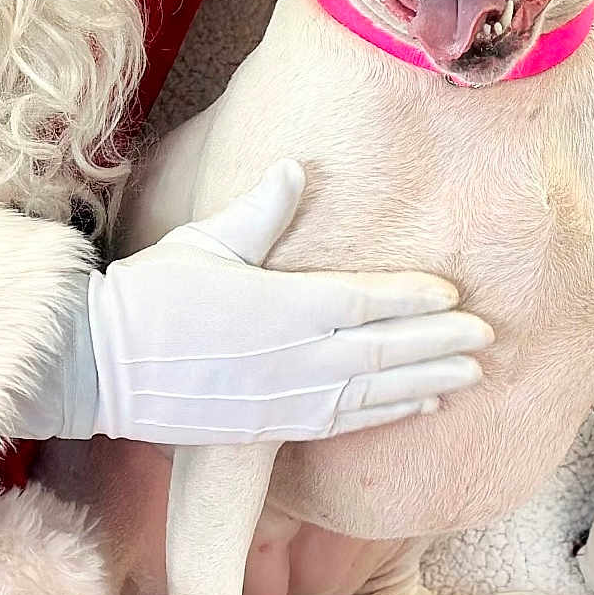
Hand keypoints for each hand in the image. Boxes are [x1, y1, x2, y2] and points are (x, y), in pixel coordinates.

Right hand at [88, 159, 492, 444]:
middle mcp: (296, 356)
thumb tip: (295, 167)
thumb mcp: (204, 239)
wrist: (105, 367)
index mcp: (283, 305)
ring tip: (474, 374)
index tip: (454, 294)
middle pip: (385, 350)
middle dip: (441, 342)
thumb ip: (258, 210)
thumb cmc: (151, 294)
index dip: (414, 299)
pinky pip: (346, 421)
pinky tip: (420, 405)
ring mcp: (288, 398)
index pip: (366, 302)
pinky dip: (388, 412)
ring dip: (428, 381)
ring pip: (375, 391)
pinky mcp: (273, 427)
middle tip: (488, 335)